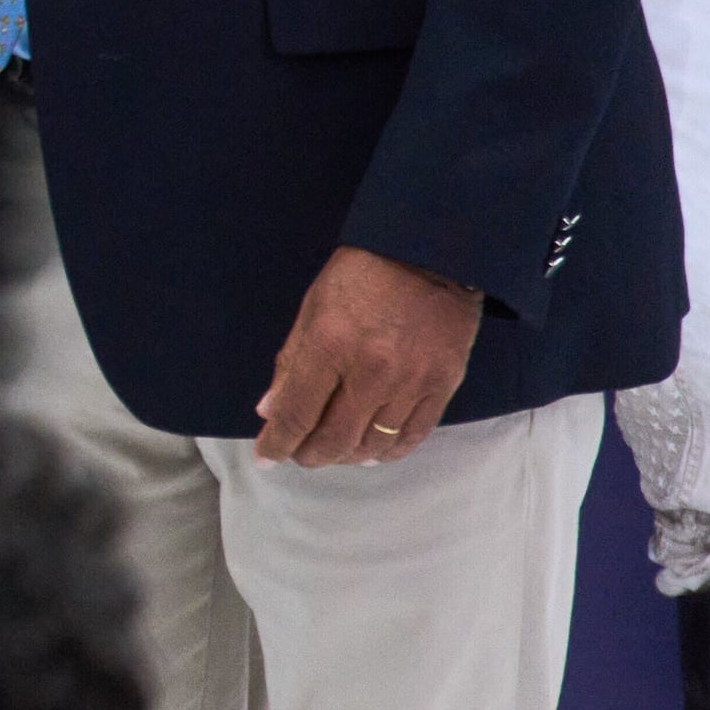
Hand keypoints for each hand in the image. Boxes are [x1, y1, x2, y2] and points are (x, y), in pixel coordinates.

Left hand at [253, 245, 480, 463]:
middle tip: (300, 455)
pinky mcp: (443, 385)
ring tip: (334, 452)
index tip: (266, 457)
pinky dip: (388, 451)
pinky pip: (413, 436)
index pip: (296, 413)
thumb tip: (270, 410)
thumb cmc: (362, 274)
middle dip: (310, 455)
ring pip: (373, 445)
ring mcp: (411, 382)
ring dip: (347, 456)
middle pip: (335, 439)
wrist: (430, 252)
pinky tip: (373, 452)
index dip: (277, 443)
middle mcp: (371, 371)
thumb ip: (291, 362)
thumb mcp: (313, 308)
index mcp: (330, 345)